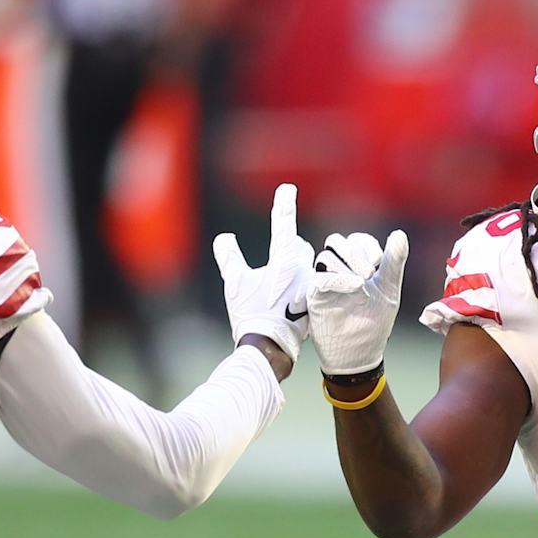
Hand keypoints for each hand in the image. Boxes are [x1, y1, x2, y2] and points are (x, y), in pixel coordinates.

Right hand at [213, 183, 314, 365]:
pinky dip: (297, 289)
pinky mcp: (313, 303)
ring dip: (293, 270)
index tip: (288, 189)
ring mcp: (310, 287)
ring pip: (305, 267)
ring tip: (277, 287)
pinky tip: (286, 303)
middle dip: (287, 248)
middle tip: (273, 259)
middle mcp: (303, 270)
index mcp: (284, 261)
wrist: (269, 348)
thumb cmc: (251, 314)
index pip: (284, 224)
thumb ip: (229, 257)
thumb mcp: (234, 284)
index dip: (284, 204)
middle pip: (298, 248)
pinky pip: (308, 286)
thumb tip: (224, 238)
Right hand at [308, 230, 408, 375]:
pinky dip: (338, 278)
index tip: (378, 262)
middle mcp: (340, 270)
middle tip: (370, 273)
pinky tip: (355, 286)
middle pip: (340, 242)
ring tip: (362, 283)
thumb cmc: (374, 324)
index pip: (358, 240)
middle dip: (356, 253)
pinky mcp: (315, 296)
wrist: (360, 354)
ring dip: (347, 264)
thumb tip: (399, 234)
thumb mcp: (389, 290)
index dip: (368, 246)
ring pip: (327, 256)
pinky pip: (319, 277)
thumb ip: (393, 262)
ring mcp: (326, 281)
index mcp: (358, 266)